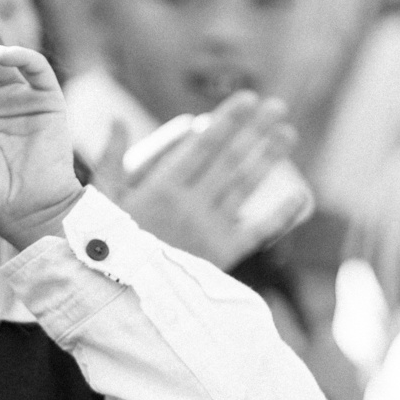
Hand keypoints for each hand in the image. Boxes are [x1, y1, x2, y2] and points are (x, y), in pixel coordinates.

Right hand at [96, 94, 299, 267]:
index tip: (248, 99)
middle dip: (255, 131)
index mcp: (162, 188)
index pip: (204, 145)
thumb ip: (110, 159)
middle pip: (231, 160)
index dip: (229, 120)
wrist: (116, 300)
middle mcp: (191, 206)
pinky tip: (301, 195)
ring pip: (246, 187)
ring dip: (269, 159)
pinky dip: (281, 215)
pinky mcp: (222, 257)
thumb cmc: (104, 246)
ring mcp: (210, 231)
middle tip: (277, 107)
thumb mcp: (99, 201)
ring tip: (287, 134)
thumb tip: (117, 121)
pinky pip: (258, 233)